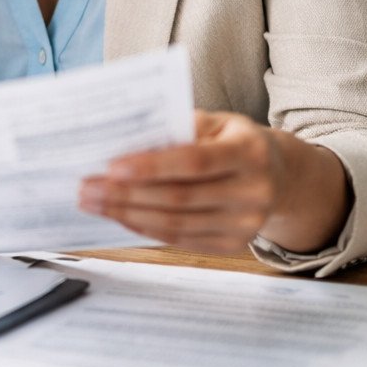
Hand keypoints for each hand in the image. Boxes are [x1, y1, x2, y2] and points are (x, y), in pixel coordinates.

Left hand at [79, 110, 285, 254]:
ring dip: (127, 214)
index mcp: (249, 152)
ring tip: (94, 203)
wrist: (280, 175)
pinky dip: (145, 228)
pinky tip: (120, 216)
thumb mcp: (215, 122)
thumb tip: (124, 144)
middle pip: (179, 198)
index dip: (151, 166)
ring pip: (176, 224)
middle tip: (87, 188)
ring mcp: (247, 224)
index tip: (111, 167)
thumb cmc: (234, 141)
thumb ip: (177, 129)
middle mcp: (254, 191)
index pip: (193, 161)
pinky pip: (181, 240)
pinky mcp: (234, 244)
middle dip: (126, 194)